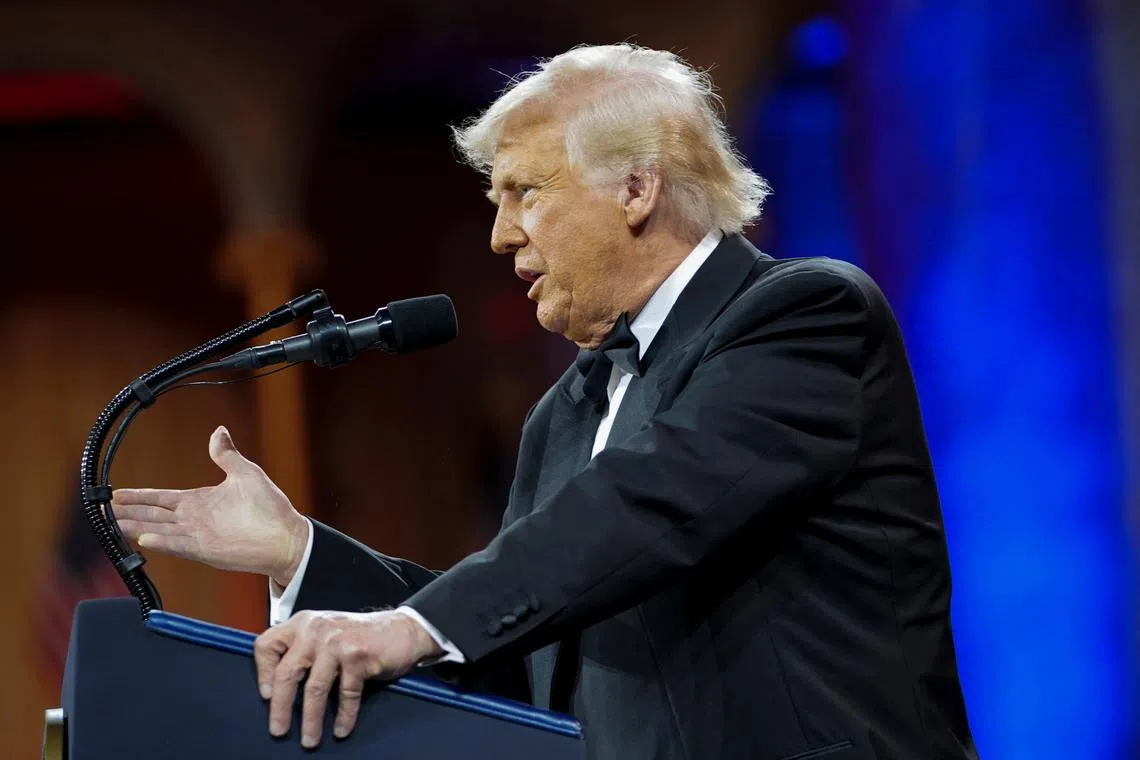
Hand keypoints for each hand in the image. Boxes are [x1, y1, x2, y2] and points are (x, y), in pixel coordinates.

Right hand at [111, 425, 308, 584]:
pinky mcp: (206, 550)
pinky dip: (162, 542)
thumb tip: (219, 431)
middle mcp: (193, 520)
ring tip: (111, 524)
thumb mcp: (245, 473)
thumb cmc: (270, 507)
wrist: (286, 535)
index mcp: (199, 502)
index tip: (118, 493)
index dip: (139, 495)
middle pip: (152, 515)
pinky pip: (179, 545)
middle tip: (102, 510)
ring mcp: (197, 536)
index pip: (161, 498)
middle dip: (127, 512)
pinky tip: (144, 538)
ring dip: (135, 527)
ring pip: (158, 530)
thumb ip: (226, 455)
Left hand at [254, 609, 442, 747]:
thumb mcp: (325, 632)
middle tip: (278, 730)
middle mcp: (316, 629)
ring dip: (311, 720)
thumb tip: (277, 688)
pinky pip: (345, 694)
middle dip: (280, 707)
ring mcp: (337, 642)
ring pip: (314, 688)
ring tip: (309, 739)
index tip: (266, 695)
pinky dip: (343, 716)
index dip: (262, 672)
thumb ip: (303, 648)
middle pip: (287, 673)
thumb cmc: (361, 635)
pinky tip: (341, 729)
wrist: (403, 629)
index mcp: (303, 622)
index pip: (267, 644)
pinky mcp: (358, 657)